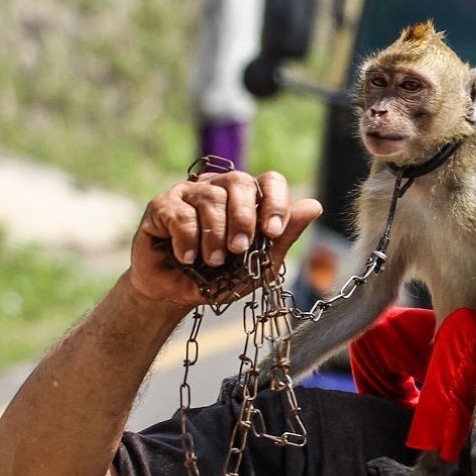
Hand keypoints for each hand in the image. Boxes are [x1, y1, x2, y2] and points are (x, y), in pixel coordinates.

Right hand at [128, 170, 321, 309]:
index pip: (270, 180)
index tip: (272, 232)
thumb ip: (284, 236)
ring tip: (213, 261)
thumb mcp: (259, 264)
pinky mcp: (162, 205)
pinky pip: (180, 213)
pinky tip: (188, 258)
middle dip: (244, 217)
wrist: (175, 294)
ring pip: (211, 197)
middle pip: (240, 181)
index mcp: (247, 199)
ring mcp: (189, 193)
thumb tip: (314, 205)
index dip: (275, 202)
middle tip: (239, 249)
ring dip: (215, 235)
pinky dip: (188, 239)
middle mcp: (219, 188)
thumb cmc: (220, 278)